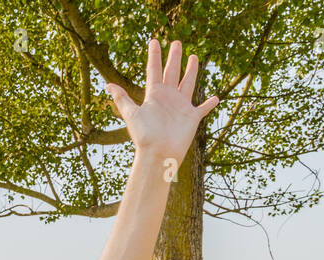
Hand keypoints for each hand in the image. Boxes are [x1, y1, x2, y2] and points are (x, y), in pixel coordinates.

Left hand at [104, 39, 218, 161]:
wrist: (158, 153)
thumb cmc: (144, 136)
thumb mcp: (131, 114)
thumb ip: (122, 99)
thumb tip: (108, 85)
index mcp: (154, 95)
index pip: (154, 70)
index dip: (154, 56)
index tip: (154, 41)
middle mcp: (167, 98)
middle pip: (172, 72)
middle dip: (174, 57)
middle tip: (176, 42)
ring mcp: (180, 107)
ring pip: (187, 83)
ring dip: (191, 71)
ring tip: (194, 57)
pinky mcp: (191, 117)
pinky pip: (202, 108)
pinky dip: (208, 104)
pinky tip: (215, 98)